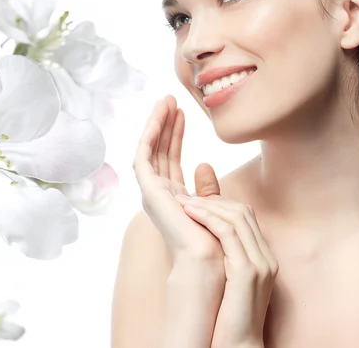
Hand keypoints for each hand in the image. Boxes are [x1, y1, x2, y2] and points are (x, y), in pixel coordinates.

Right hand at [132, 94, 225, 267]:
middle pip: (159, 150)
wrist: (210, 259)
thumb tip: (204, 164)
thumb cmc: (214, 239)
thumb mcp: (212, 205)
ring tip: (165, 100)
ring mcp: (151, 192)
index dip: (176, 134)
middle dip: (165, 124)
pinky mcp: (148, 190)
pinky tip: (159, 117)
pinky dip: (150, 135)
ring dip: (156, 124)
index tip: (183, 112)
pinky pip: (144, 156)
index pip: (171, 158)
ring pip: (150, 149)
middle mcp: (159, 193)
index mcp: (173, 197)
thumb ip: (206, 187)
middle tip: (170, 99)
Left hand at [174, 165, 278, 347]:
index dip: (219, 203)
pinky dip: (208, 219)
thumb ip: (220, 256)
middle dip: (212, 199)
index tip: (193, 200)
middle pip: (242, 212)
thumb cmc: (225, 318)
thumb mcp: (225, 280)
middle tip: (184, 197)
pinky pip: (229, 233)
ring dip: (206, 205)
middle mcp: (266, 257)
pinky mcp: (248, 271)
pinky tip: (191, 215)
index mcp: (263, 258)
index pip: (245, 216)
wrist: (236, 347)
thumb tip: (202, 239)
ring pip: (236, 217)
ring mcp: (261, 263)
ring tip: (182, 202)